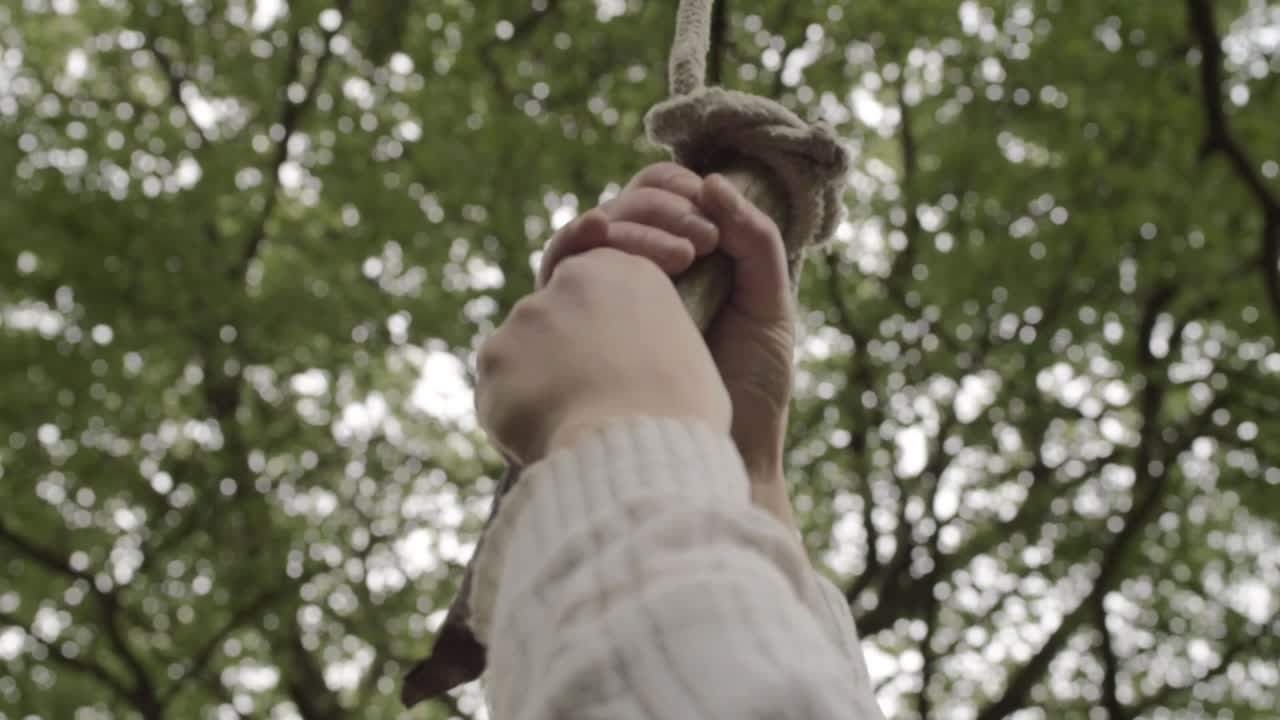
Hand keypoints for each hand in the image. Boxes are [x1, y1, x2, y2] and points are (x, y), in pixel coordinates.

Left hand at [476, 246, 730, 465]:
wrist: (636, 446)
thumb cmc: (678, 413)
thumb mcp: (683, 354)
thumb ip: (644, 341)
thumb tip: (626, 365)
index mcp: (625, 270)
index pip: (593, 289)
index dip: (595, 331)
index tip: (606, 365)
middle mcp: (570, 280)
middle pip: (555, 319)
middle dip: (561, 357)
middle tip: (588, 402)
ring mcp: (526, 315)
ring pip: (522, 355)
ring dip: (537, 386)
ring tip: (572, 427)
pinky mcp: (493, 355)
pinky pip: (498, 389)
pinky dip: (514, 415)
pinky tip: (545, 436)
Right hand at [539, 164, 797, 527]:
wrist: (727, 452)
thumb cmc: (751, 387)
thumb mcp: (769, 304)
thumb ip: (755, 240)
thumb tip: (712, 181)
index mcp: (678, 262)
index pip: (655, 197)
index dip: (671, 185)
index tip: (702, 200)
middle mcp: (633, 275)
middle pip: (621, 208)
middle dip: (656, 208)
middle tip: (700, 242)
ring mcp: (600, 299)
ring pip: (590, 233)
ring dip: (629, 226)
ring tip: (680, 254)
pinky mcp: (573, 325)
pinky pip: (560, 267)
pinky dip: (575, 242)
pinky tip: (599, 238)